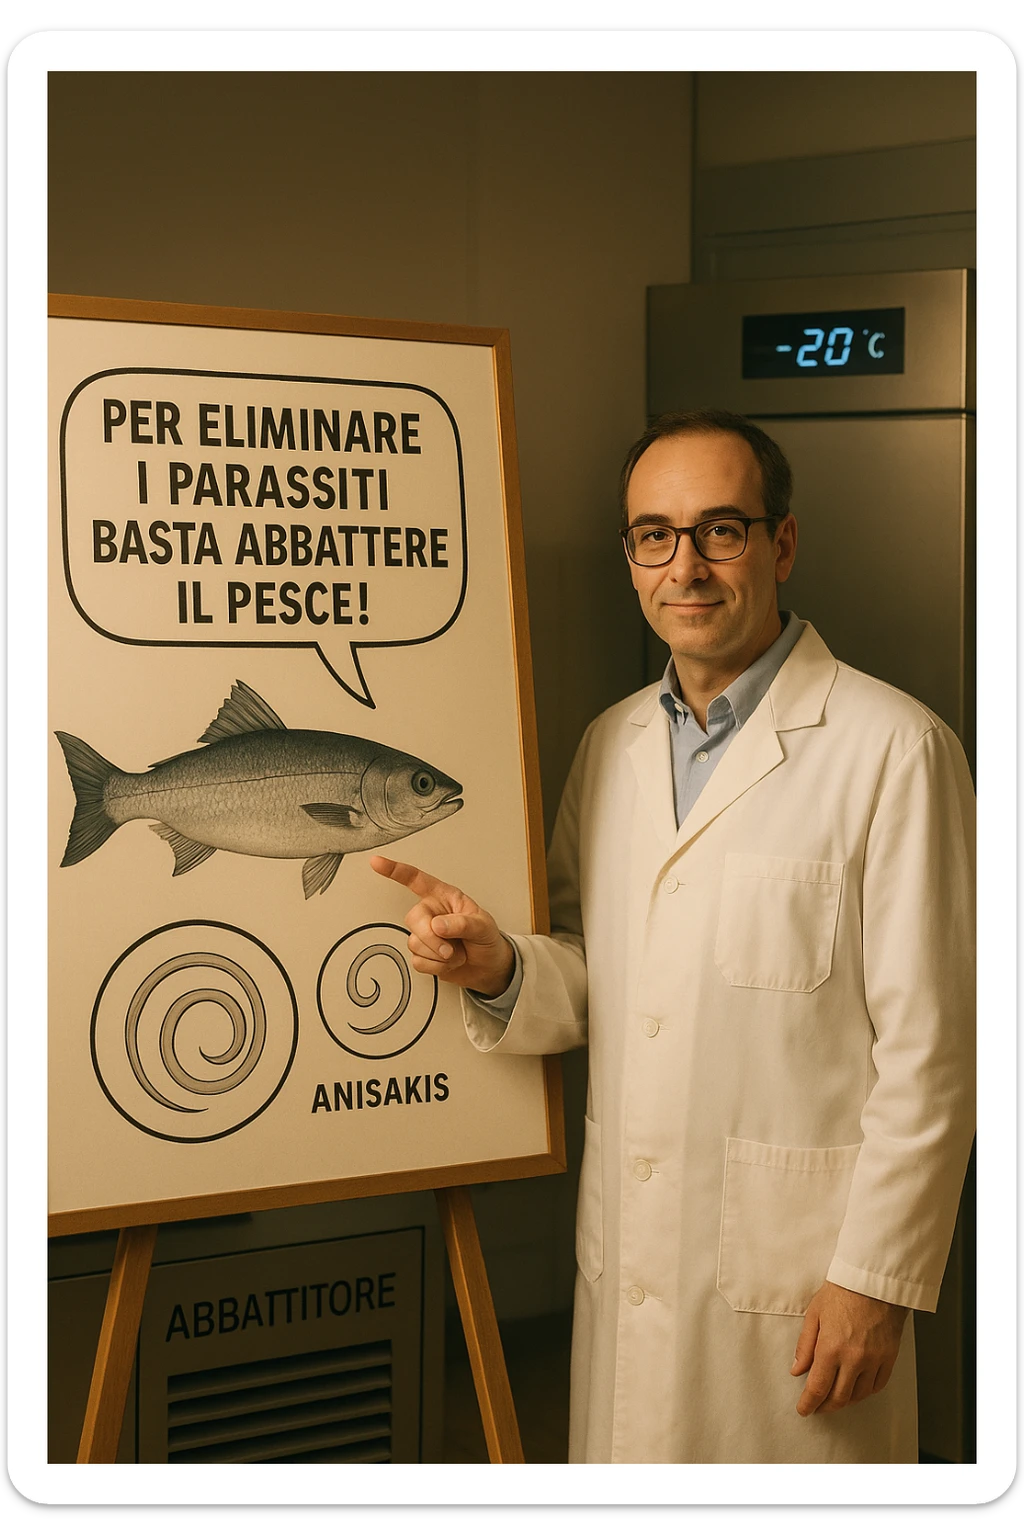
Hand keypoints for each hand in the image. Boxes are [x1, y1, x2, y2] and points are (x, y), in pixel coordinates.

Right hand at [370, 857, 515, 997]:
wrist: (489, 967)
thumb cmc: (487, 939)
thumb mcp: (483, 926)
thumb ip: (462, 923)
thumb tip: (438, 926)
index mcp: (444, 897)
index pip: (417, 880)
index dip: (395, 871)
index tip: (377, 863)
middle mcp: (431, 913)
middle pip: (413, 919)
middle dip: (431, 938)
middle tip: (451, 949)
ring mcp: (425, 935)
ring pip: (415, 943)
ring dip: (439, 955)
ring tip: (457, 953)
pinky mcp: (423, 954)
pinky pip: (418, 961)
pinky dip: (437, 967)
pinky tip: (449, 962)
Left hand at [791, 1280, 907, 1415]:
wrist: (874, 1281)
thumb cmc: (842, 1291)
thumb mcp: (814, 1314)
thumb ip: (805, 1345)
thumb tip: (797, 1370)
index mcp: (831, 1348)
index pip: (818, 1388)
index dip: (809, 1403)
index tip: (804, 1410)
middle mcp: (853, 1359)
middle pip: (839, 1397)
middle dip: (826, 1407)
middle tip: (818, 1408)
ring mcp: (874, 1360)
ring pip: (859, 1395)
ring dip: (846, 1400)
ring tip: (836, 1398)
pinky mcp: (889, 1357)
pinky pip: (878, 1385)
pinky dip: (866, 1392)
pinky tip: (858, 1389)